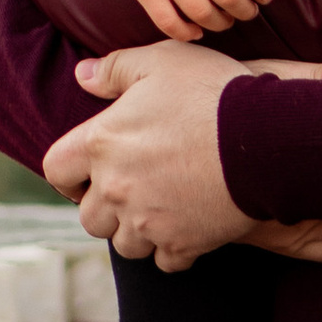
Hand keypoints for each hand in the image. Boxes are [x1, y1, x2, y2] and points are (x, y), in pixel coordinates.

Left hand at [72, 50, 321, 259]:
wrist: (265, 138)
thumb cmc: (212, 92)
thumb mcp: (163, 61)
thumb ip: (116, 68)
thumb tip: (83, 75)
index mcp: (102, 143)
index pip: (56, 170)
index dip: (69, 172)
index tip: (87, 171)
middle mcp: (115, 189)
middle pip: (89, 218)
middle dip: (106, 206)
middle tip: (133, 188)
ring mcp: (147, 222)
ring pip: (124, 244)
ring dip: (137, 231)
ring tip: (161, 208)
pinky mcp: (182, 244)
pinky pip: (165, 261)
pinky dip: (174, 248)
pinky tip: (190, 224)